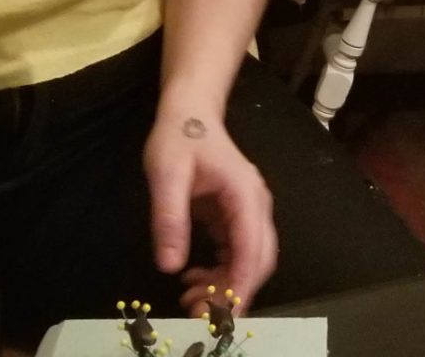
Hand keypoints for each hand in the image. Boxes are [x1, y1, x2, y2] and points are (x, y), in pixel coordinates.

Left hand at [146, 110, 277, 313]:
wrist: (190, 111)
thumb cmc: (179, 137)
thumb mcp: (165, 175)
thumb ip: (169, 219)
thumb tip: (170, 266)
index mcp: (244, 194)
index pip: (252, 247)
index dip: (241, 283)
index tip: (225, 313)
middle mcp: (255, 205)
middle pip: (259, 259)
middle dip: (234, 291)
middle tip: (199, 313)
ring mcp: (248, 211)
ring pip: (250, 259)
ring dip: (226, 284)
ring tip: (189, 299)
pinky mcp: (236, 216)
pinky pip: (237, 252)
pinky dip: (220, 271)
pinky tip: (192, 278)